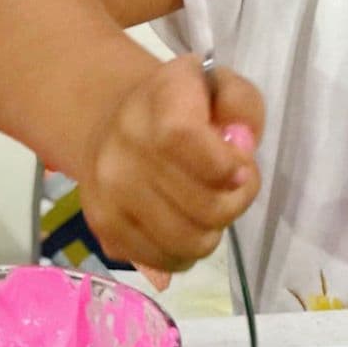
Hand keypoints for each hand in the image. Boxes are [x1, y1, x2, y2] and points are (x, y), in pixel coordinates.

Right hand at [79, 54, 263, 274]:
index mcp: (158, 98)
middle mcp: (123, 145)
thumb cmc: (182, 104)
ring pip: (188, 242)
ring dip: (213, 229)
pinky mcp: (104, 229)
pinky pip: (165, 261)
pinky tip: (185, 221)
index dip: (224, 164)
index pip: (183, 138)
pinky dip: (186, 250)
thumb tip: (241, 144)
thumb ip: (241, 106)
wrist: (113, 122)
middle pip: (202, 205)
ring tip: (210, 203)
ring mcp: (108, 192)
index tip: (243, 168)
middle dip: (236, 200)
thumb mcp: (221, 85)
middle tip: (234, 185)